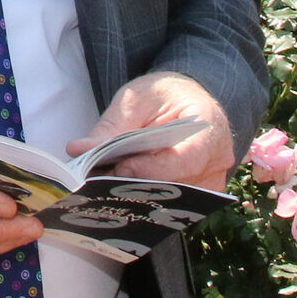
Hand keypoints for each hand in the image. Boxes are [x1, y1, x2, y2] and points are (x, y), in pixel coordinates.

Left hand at [71, 73, 233, 190]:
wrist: (185, 99)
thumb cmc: (163, 95)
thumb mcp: (134, 99)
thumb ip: (110, 127)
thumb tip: (77, 150)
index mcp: (208, 123)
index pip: (185, 157)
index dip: (152, 168)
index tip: (119, 168)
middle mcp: (219, 158)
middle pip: (178, 184)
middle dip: (138, 184)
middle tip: (100, 181)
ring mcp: (213, 180)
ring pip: (175, 199)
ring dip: (140, 194)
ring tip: (107, 185)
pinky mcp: (201, 194)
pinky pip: (174, 203)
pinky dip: (147, 198)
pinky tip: (122, 190)